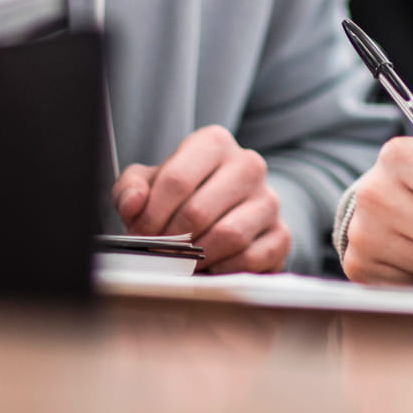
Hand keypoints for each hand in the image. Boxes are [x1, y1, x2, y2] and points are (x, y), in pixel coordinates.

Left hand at [112, 125, 290, 274]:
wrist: (223, 210)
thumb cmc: (182, 194)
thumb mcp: (149, 182)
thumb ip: (131, 188)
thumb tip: (132, 205)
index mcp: (214, 143)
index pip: (177, 179)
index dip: (152, 214)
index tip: (139, 233)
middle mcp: (248, 164)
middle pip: (199, 210)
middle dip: (170, 239)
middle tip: (158, 251)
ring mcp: (269, 199)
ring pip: (228, 235)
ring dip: (196, 256)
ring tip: (181, 260)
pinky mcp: (281, 234)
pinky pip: (251, 259)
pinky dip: (224, 269)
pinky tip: (210, 266)